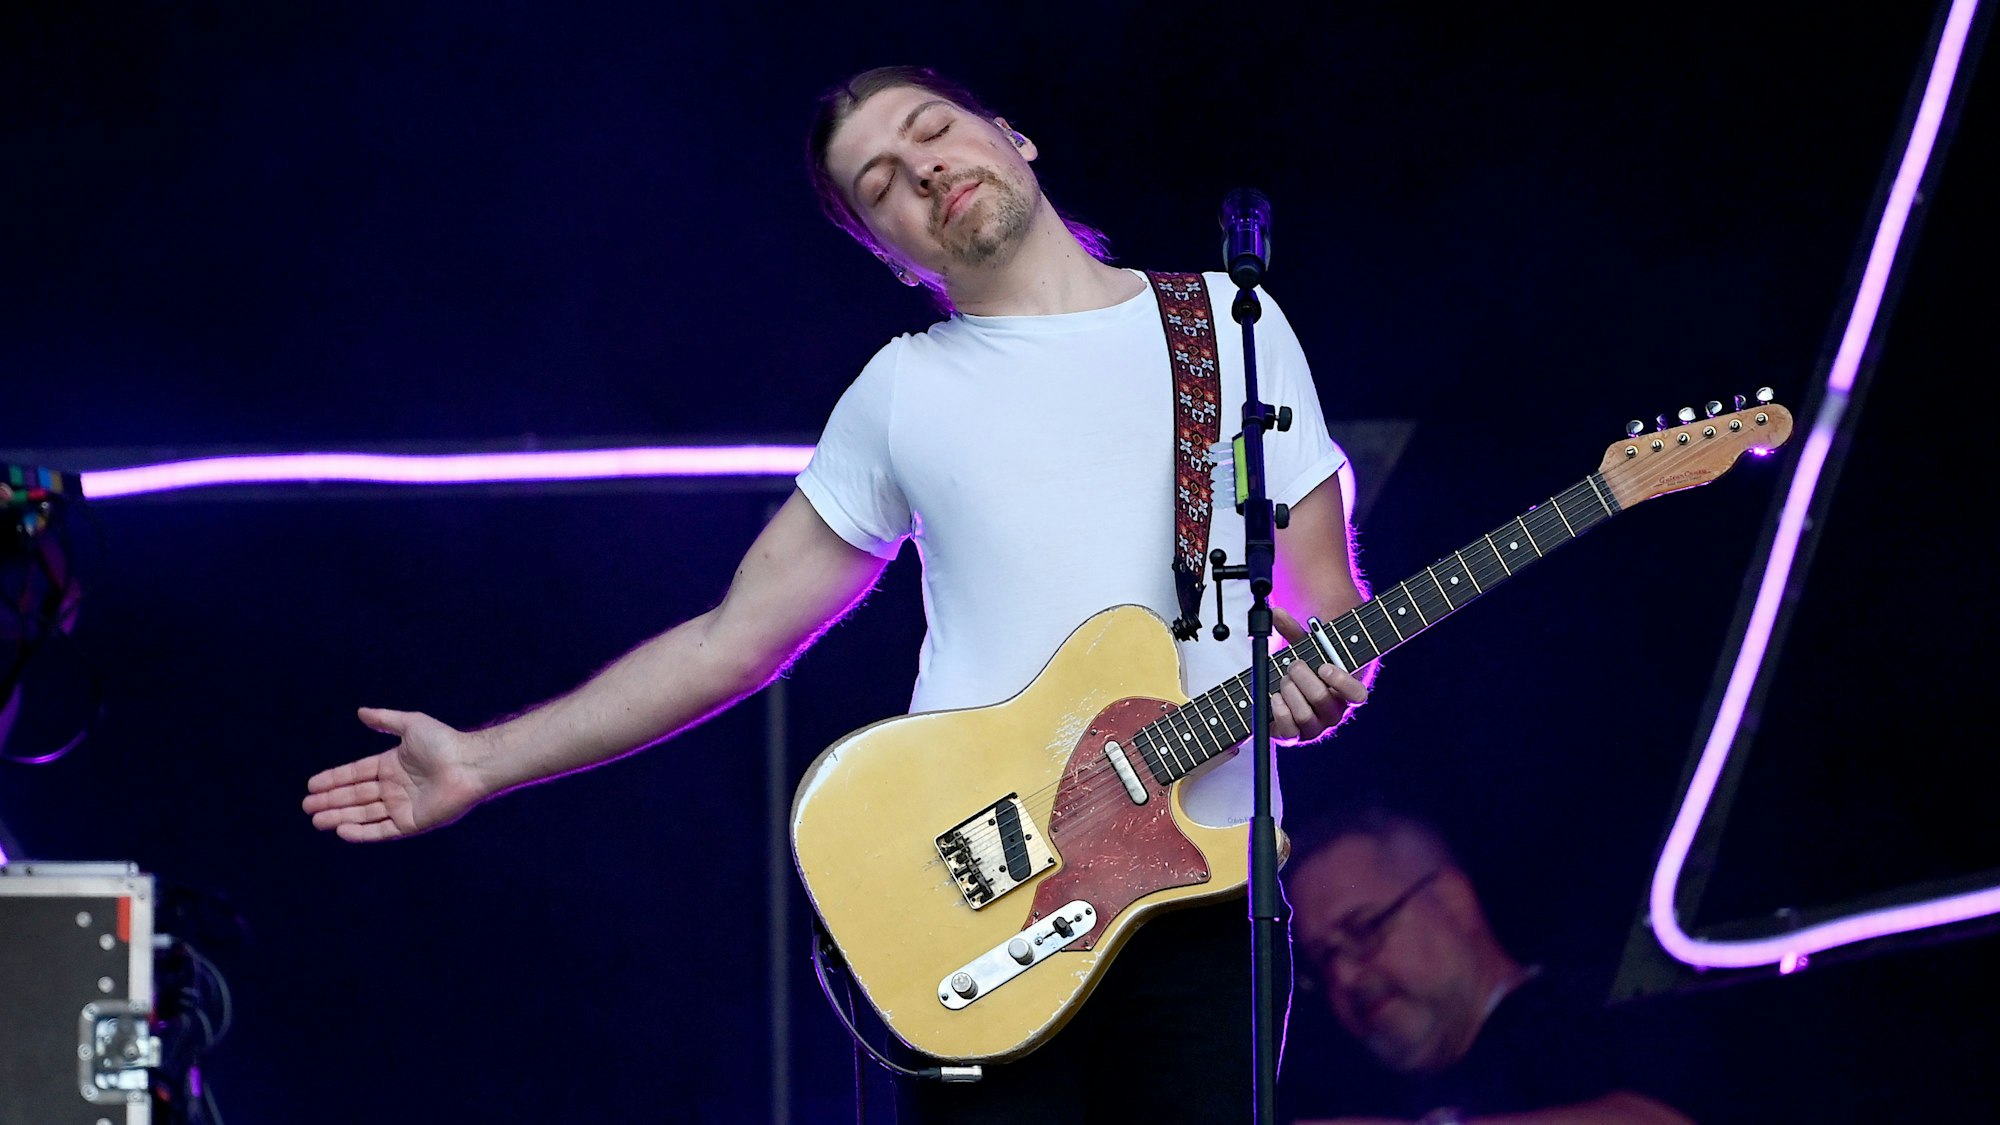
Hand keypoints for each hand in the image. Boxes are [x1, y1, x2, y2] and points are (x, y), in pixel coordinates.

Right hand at [302, 707, 487, 841]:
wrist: (469, 764)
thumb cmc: (444, 742)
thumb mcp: (411, 724)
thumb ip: (385, 720)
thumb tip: (361, 711)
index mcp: (392, 765)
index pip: (356, 774)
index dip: (333, 779)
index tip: (311, 784)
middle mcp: (394, 787)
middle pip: (355, 796)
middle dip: (330, 801)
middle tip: (307, 806)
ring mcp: (402, 806)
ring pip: (363, 814)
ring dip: (339, 817)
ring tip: (316, 820)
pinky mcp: (412, 823)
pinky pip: (381, 830)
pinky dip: (362, 832)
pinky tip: (342, 830)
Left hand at [1269, 605, 1368, 742]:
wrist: (1289, 691)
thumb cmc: (1305, 667)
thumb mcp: (1304, 647)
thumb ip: (1293, 630)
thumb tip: (1275, 613)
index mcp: (1346, 693)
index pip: (1357, 695)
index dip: (1342, 682)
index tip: (1324, 666)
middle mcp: (1334, 713)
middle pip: (1323, 701)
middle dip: (1303, 678)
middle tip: (1294, 665)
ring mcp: (1315, 727)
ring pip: (1305, 716)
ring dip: (1290, 692)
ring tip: (1284, 679)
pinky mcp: (1294, 736)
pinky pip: (1289, 732)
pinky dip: (1279, 712)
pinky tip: (1275, 697)